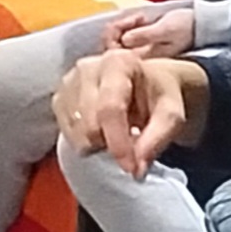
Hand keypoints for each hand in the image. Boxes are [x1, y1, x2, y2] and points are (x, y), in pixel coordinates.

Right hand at [53, 47, 208, 174]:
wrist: (146, 85)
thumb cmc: (159, 97)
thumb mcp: (171, 116)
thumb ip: (156, 140)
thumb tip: (136, 169)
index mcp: (118, 63)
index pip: (110, 109)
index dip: (119, 143)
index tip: (131, 168)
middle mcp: (88, 67)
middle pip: (89, 124)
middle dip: (110, 145)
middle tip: (130, 145)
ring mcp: (68, 82)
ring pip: (75, 132)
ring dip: (97, 144)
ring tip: (117, 133)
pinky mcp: (59, 98)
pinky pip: (66, 133)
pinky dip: (84, 141)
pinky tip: (101, 131)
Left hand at [100, 3, 198, 59]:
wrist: (199, 26)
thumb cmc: (185, 28)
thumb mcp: (166, 30)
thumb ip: (146, 35)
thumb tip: (125, 39)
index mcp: (142, 61)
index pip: (113, 53)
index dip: (114, 34)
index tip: (129, 21)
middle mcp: (136, 60)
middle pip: (110, 48)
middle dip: (117, 28)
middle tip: (136, 18)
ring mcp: (136, 53)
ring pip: (115, 41)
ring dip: (123, 25)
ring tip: (141, 17)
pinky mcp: (139, 46)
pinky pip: (122, 37)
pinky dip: (127, 25)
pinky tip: (141, 18)